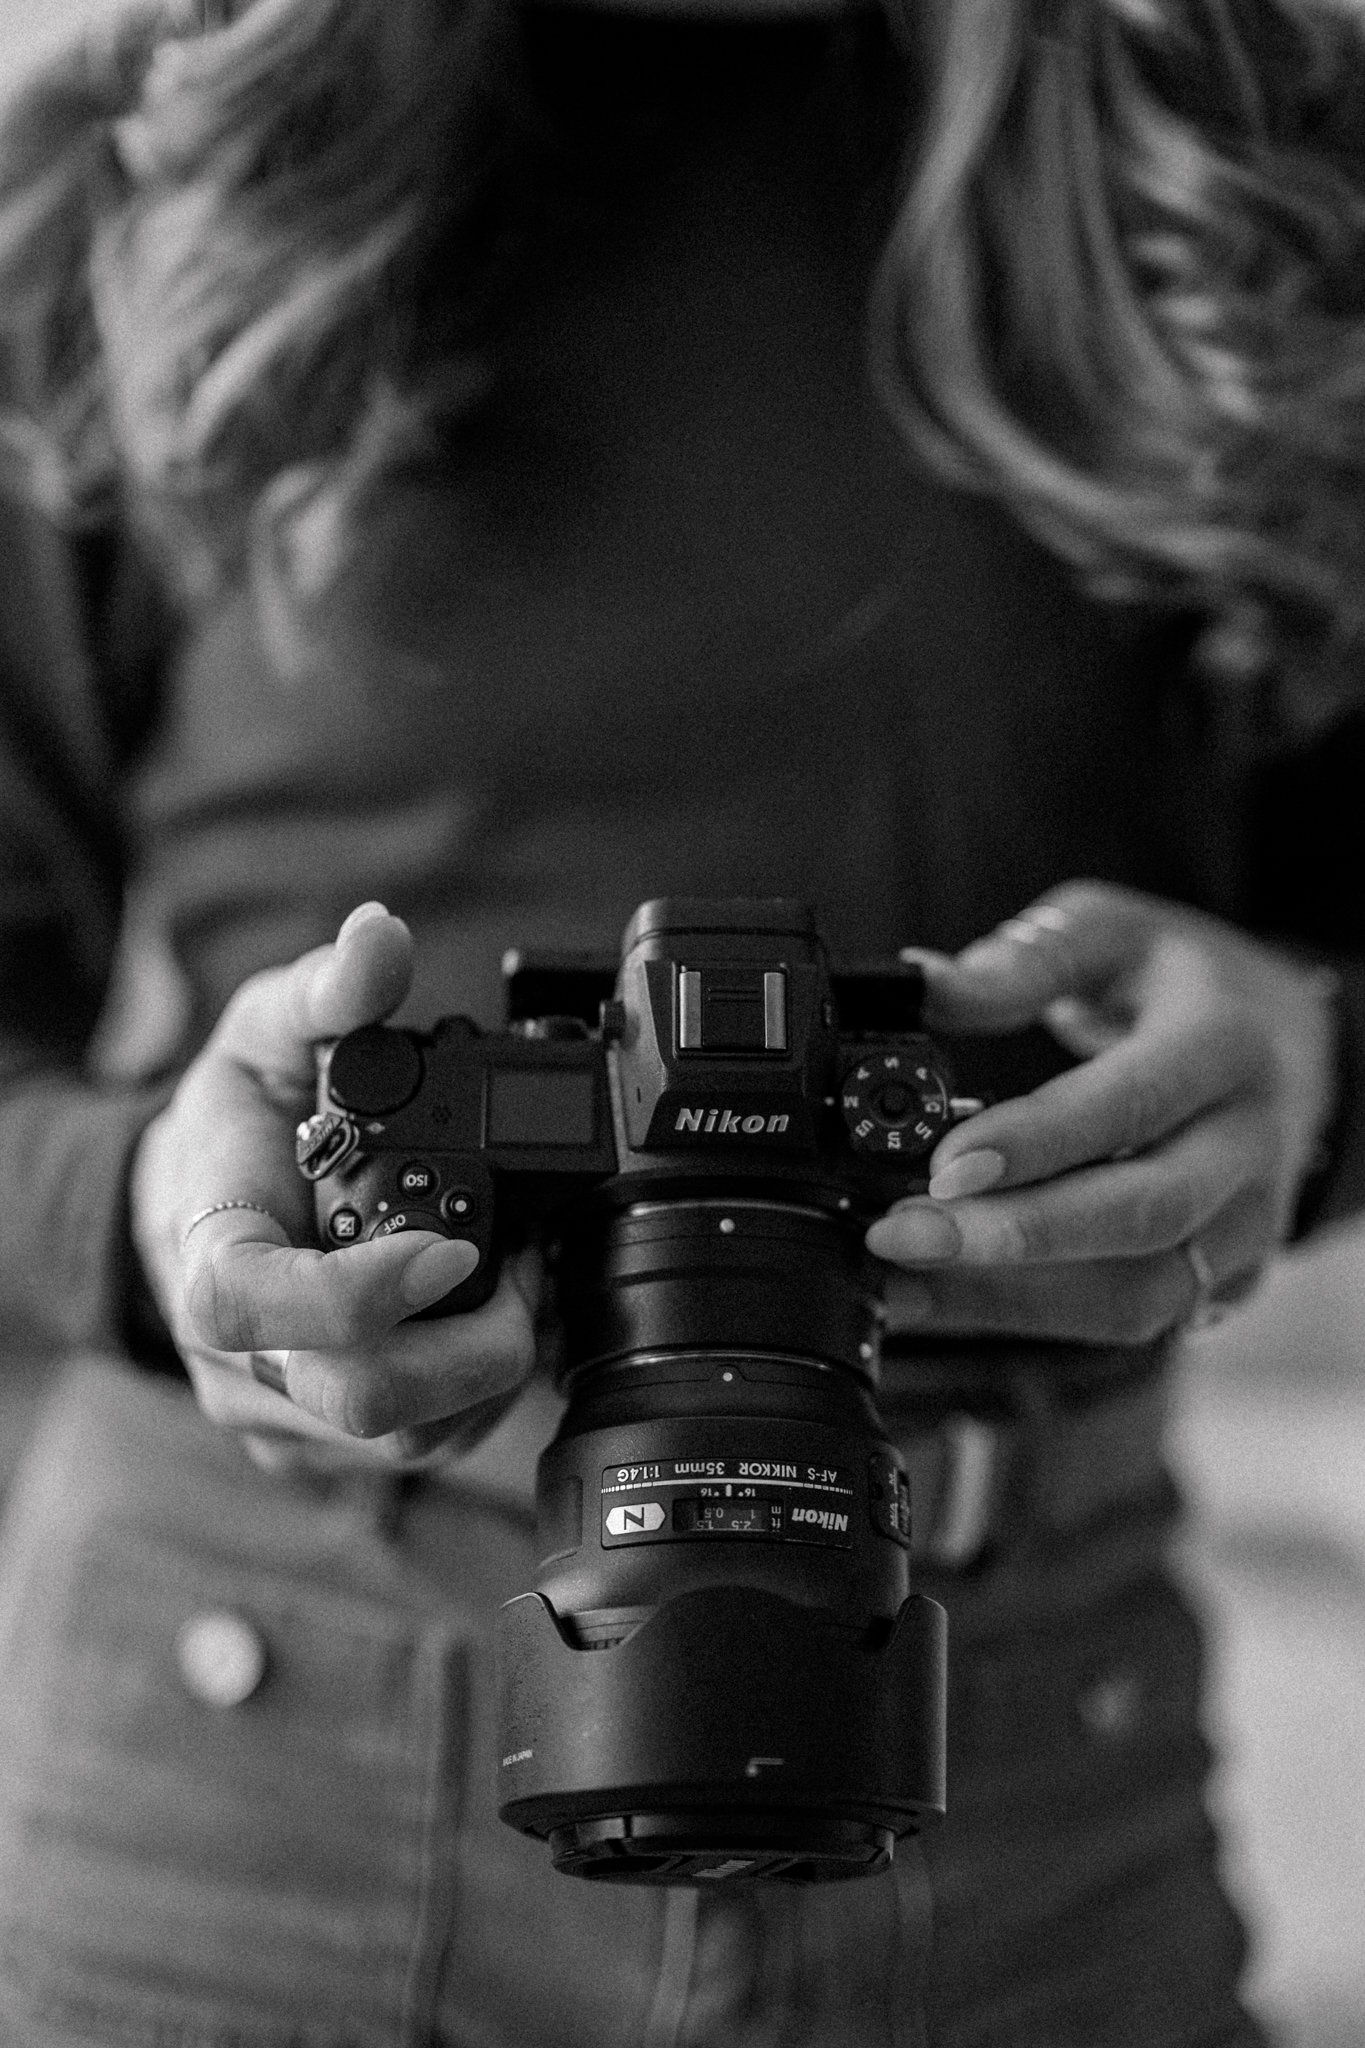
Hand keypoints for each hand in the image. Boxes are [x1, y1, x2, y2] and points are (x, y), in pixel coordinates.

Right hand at [131, 902, 537, 1464]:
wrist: (190, 1209)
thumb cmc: (231, 1125)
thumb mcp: (265, 1031)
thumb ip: (326, 990)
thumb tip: (382, 935)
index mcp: (208, 1252)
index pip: (252, 1305)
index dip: (359, 1293)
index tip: (456, 1247)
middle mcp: (237, 1354)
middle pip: (359, 1399)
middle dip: (475, 1349)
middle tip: (524, 1271)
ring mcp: (278, 1411)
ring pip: (401, 1443)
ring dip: (486, 1374)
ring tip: (515, 1290)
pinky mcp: (320, 1445)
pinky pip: (411, 1456)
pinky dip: (471, 1400)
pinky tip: (487, 1329)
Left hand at [866, 882, 1338, 1346]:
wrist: (1289, 1044)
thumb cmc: (1183, 984)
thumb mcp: (1109, 934)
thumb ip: (1022, 962)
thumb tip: (924, 984)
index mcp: (1224, 1046)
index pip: (1132, 1105)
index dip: (1037, 1143)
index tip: (942, 1166)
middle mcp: (1250, 1145)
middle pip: (1142, 1216)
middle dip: (1012, 1237)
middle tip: (900, 1233)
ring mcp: (1247, 1225)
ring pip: (1139, 1295)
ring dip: (1009, 1298)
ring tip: (900, 1275)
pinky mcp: (1228, 1281)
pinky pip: (1130, 1321)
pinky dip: (1029, 1317)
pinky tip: (940, 1296)